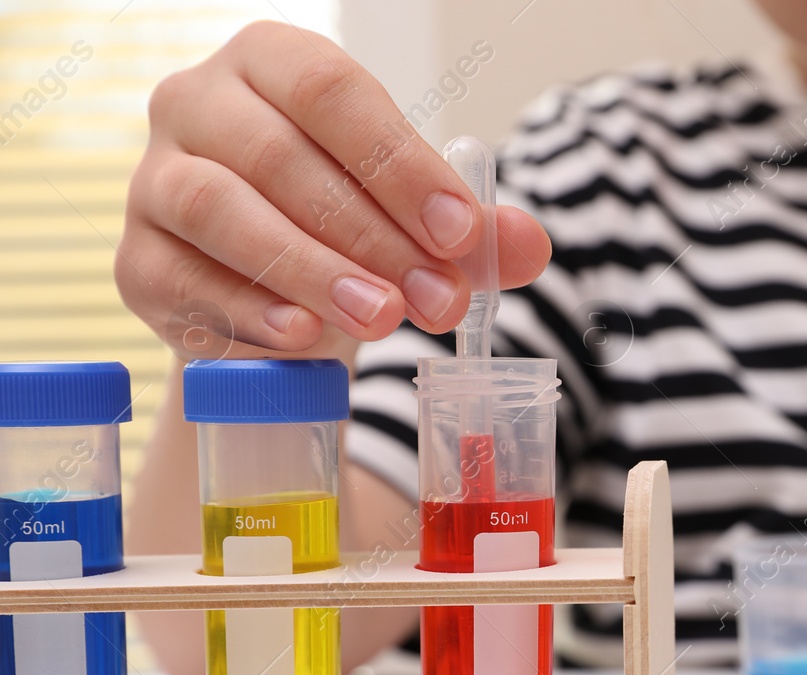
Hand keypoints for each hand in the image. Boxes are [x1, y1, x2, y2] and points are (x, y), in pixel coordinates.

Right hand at [116, 21, 550, 360]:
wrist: (275, 298)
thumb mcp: (418, 223)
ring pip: (223, 211)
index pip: (334, 94)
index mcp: (272, 64)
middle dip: (373, 235)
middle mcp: (197, 103)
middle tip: (439, 299)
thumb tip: (528, 245)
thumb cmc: (350, 231)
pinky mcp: (136, 260)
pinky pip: (184, 281)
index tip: (461, 233)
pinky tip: (306, 337)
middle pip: (280, 158)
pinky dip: (249, 312)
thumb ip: (475, 233)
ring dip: (312, 270)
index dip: (401, 165)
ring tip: (384, 319)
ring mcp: (154, 180)